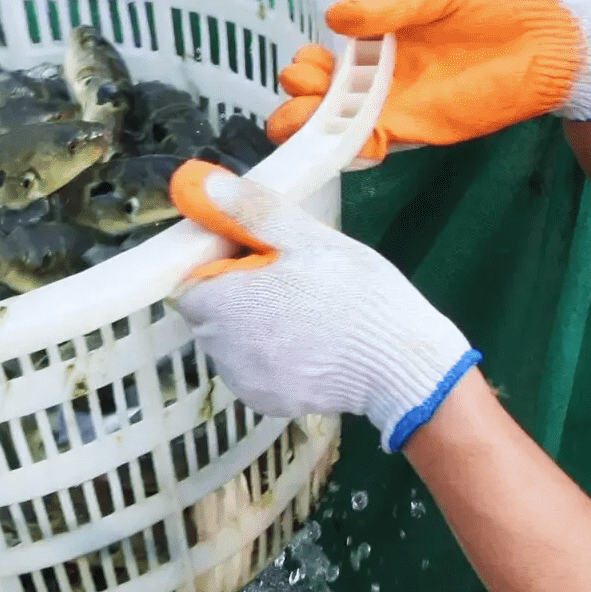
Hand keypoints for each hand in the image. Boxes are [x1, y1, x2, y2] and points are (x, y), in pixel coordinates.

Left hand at [168, 162, 478, 451]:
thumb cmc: (356, 294)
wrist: (401, 365)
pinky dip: (273, 358)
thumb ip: (253, 213)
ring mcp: (245, 382)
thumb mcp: (309, 239)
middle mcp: (222, 349)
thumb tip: (207, 186)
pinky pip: (255, 372)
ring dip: (254, 328)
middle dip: (237, 297)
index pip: (189, 284)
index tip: (254, 257)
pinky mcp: (268, 404)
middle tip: (288, 281)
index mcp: (225, 303)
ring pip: (232, 344)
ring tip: (305, 313)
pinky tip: (311, 346)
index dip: (217, 267)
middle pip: (209, 315)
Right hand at [266, 0, 590, 155]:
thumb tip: (334, 18)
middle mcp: (386, 74)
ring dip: (312, 124)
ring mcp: (400, 103)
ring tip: (299, 117)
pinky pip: (373, 143)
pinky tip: (333, 141)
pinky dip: (348, 147)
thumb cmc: (506, 5)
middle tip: (302, 86)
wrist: (555, 41)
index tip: (307, 58)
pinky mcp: (421, 127)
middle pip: (325, 95)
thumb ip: (392, 9)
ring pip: (340, 124)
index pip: (332, 54)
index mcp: (387, 36)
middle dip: (299, 97)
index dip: (310, 63)